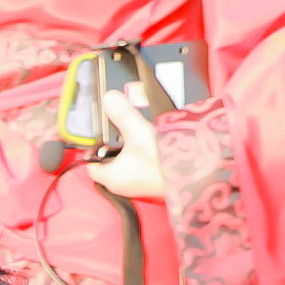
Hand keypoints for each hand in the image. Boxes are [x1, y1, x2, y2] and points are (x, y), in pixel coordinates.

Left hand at [96, 87, 166, 201]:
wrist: (193, 177)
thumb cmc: (162, 163)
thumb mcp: (139, 132)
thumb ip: (122, 114)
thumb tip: (109, 99)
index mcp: (110, 176)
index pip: (90, 163)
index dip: (93, 148)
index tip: (99, 135)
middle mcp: (120, 185)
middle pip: (107, 162)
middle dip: (112, 147)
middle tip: (120, 132)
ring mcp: (135, 186)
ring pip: (124, 165)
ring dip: (129, 152)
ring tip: (137, 136)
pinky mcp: (149, 184)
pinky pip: (138, 169)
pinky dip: (141, 158)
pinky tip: (150, 146)